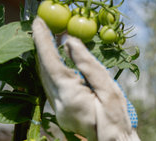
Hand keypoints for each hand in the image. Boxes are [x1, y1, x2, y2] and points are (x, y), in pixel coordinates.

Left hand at [32, 17, 138, 140]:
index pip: (51, 64)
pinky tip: (54, 59)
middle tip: (40, 24)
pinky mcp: (61, 112)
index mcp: (70, 96)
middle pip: (44, 70)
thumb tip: (70, 42)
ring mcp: (58, 110)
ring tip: (45, 36)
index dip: (43, 42)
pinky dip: (50, 69)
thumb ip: (88, 65)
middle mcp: (59, 104)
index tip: (38, 23)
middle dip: (41, 46)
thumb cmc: (117, 119)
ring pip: (45, 78)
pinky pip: (51, 86)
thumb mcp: (108, 89)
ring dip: (45, 57)